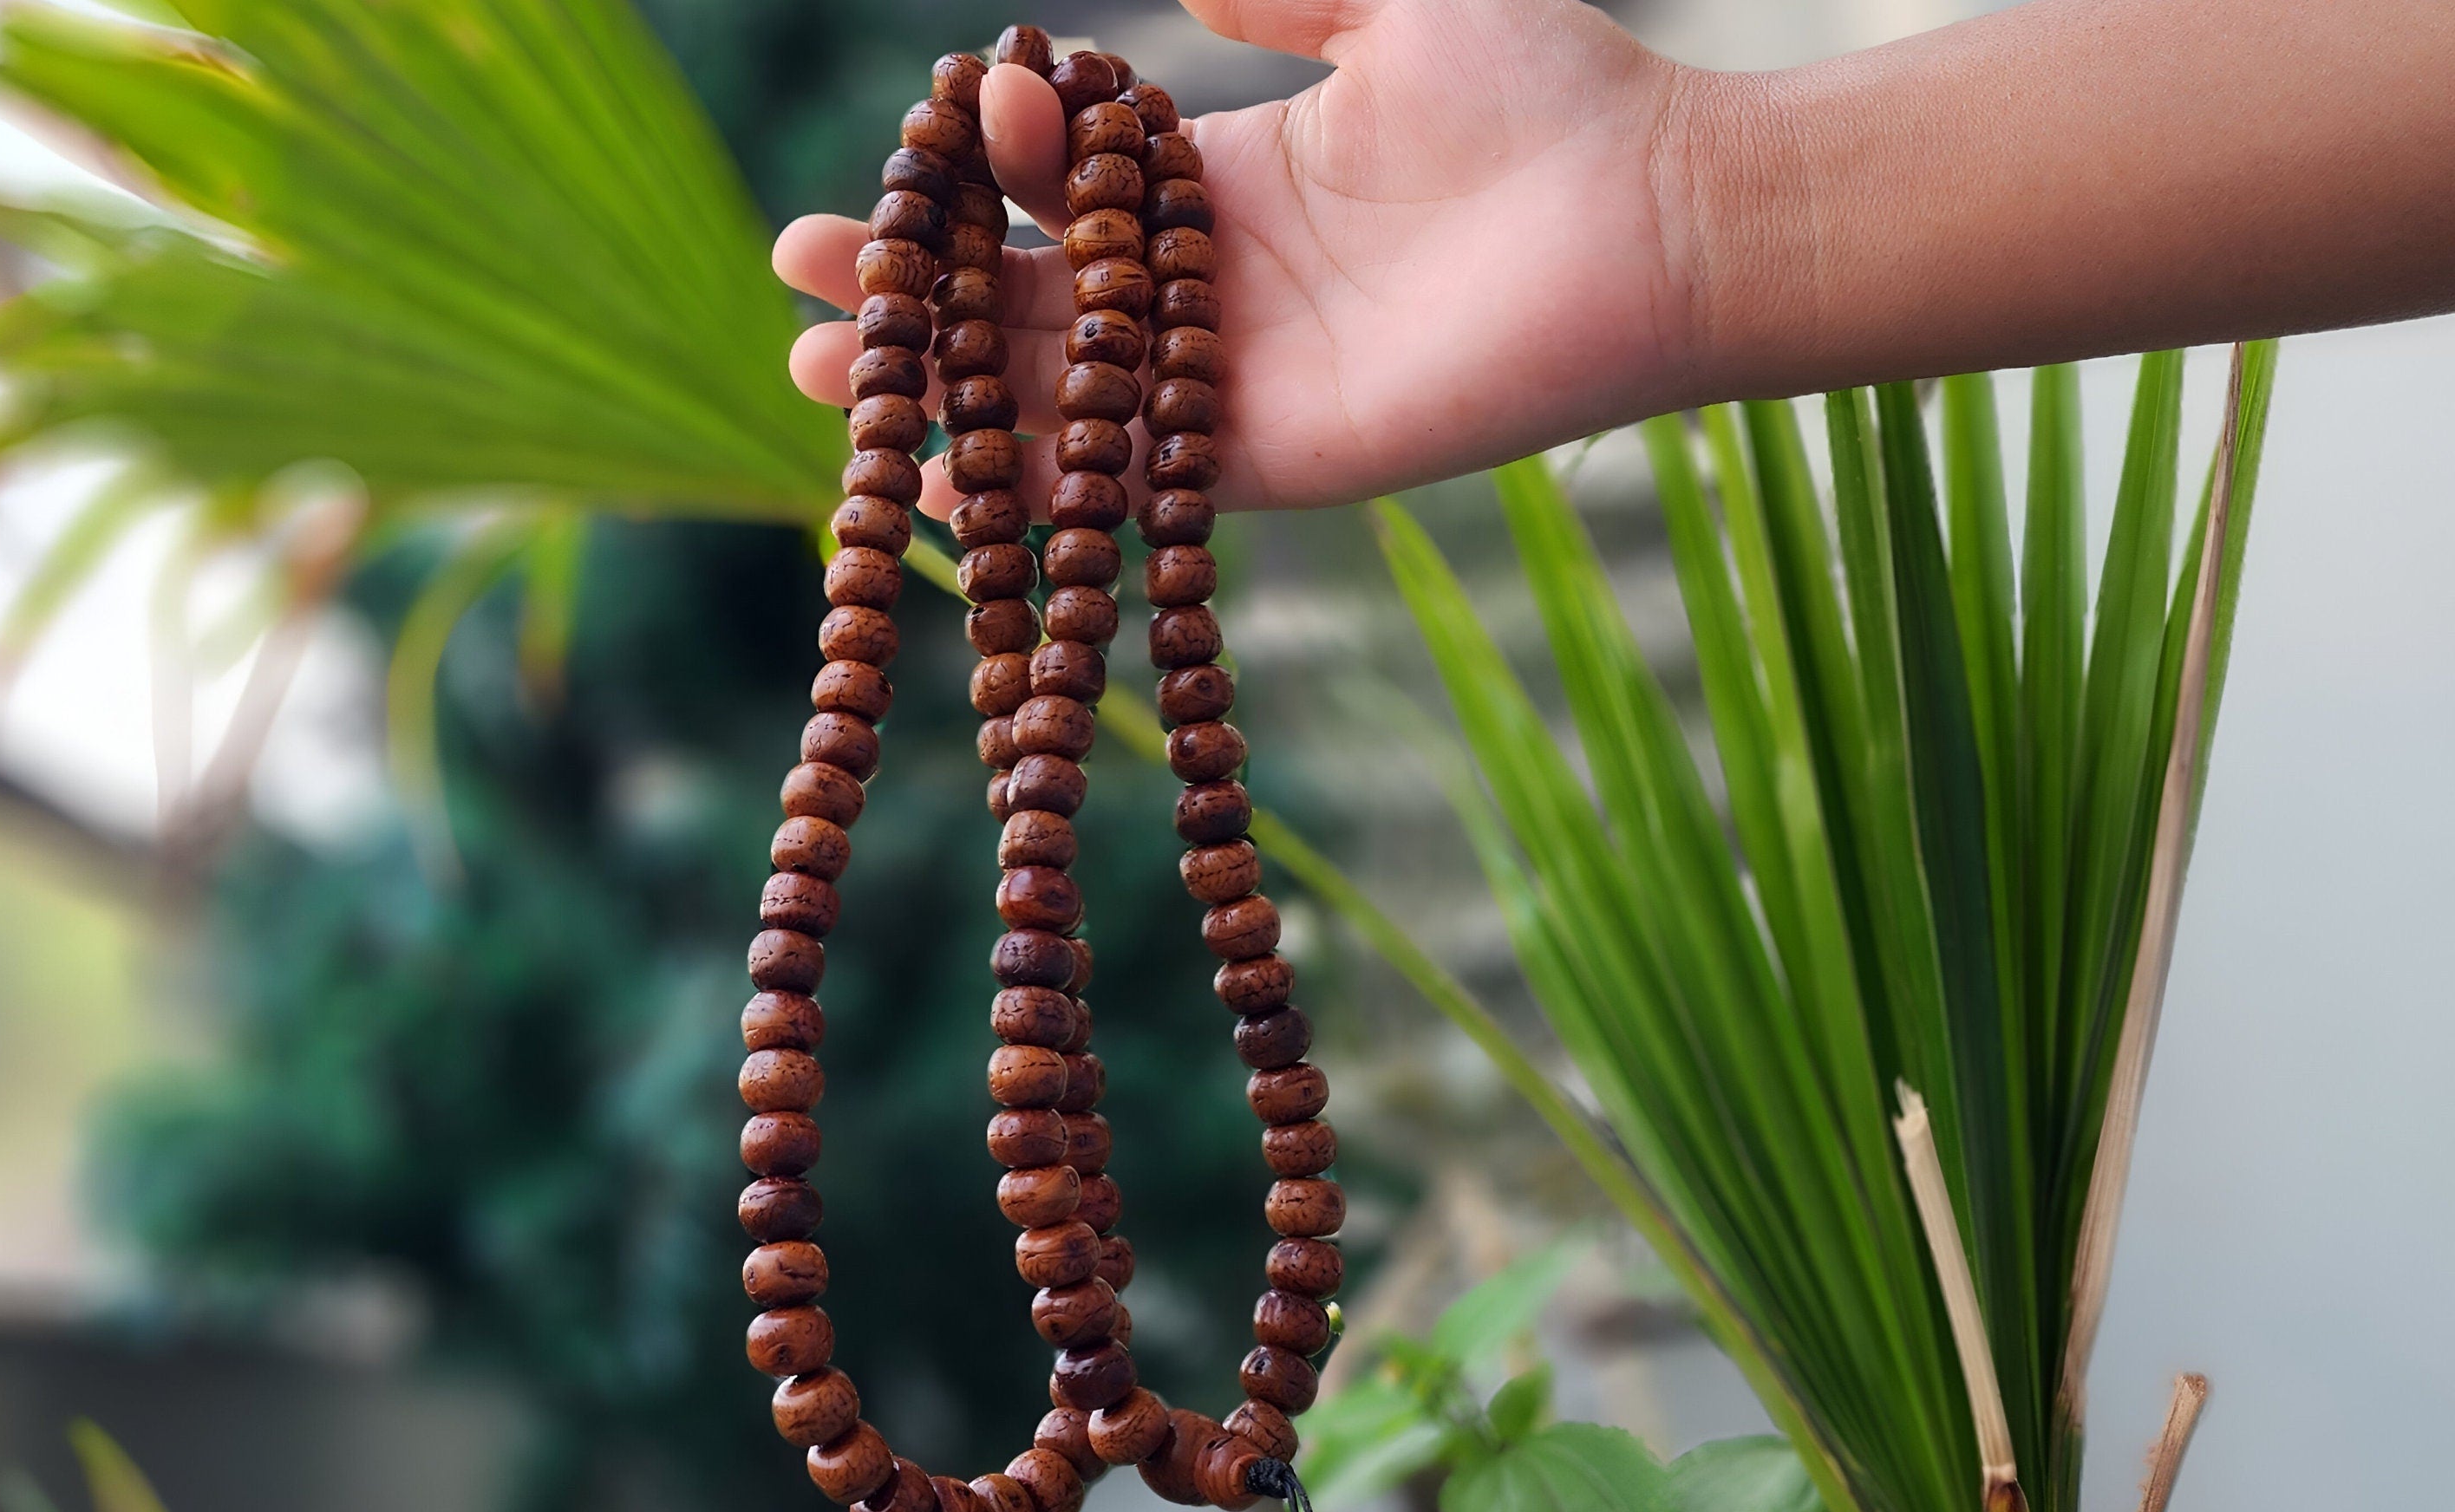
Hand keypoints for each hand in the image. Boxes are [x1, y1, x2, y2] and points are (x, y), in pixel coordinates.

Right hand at [775, 0, 1753, 514]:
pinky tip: (930, 472)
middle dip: (912, 282)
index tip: (941, 112)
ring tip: (815, 360)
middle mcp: (1212, 292)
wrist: (1656, 214)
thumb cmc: (1550, 90)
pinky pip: (1128, 478)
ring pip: (1052, 393)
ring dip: (934, 384)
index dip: (983, 160)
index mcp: (1227, 183)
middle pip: (1026, 297)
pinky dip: (1032, 479)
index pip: (1060, 185)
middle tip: (798, 264)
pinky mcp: (1272, 458)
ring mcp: (1235, 383)